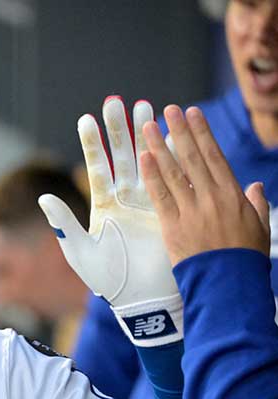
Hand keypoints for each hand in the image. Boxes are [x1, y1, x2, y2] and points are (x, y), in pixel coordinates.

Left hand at [38, 96, 182, 345]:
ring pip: (147, 160)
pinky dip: (172, 155)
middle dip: (119, 129)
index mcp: (103, 206)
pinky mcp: (170, 210)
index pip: (96, 167)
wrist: (140, 300)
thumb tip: (44, 197)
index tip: (86, 118)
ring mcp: (150, 202)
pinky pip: (172, 177)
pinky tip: (172, 133)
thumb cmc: (107, 280)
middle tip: (116, 102)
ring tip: (146, 106)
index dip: (92, 143)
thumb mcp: (79, 251)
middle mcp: (126, 199)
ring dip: (147, 135)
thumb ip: (63, 223)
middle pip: (122, 156)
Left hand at [139, 105, 269, 264]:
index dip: (201, 132)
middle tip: (168, 108)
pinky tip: (143, 158)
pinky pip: (160, 196)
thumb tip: (255, 186)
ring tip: (147, 126)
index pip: (214, 155)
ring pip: (173, 172)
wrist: (229, 285)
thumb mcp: (259, 228)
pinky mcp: (173, 226)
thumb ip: (256, 204)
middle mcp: (211, 197)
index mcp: (232, 195)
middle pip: (192, 157)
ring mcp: (191, 211)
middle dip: (180, 130)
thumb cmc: (245, 259)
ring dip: (159, 146)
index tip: (193, 113)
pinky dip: (151, 175)